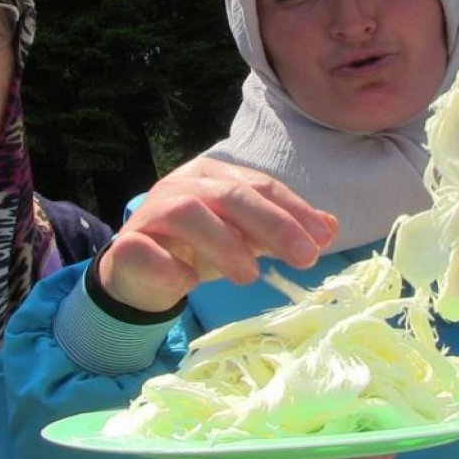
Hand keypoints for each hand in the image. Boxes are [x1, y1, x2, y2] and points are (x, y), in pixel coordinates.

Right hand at [99, 157, 337, 311]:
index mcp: (212, 175)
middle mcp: (182, 185)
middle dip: (273, 224)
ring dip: (224, 244)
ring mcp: (151, 213)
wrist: (138, 274)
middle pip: (230, 194)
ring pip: (188, 213)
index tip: (323, 239)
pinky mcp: (127, 245)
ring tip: (250, 278)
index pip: (260, 185)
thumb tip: (331, 227)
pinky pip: (148, 250)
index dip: (294, 210)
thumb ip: (282, 230)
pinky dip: (172, 266)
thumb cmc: (197, 249)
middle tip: (305, 258)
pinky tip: (189, 282)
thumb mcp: (244, 238)